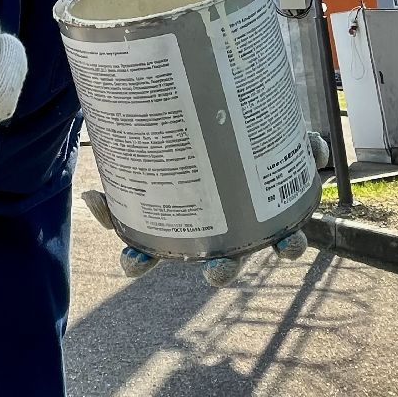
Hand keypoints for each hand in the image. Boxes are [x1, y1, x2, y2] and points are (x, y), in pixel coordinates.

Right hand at [82, 130, 330, 287]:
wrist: (225, 124)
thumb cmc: (188, 166)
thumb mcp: (149, 177)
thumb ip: (118, 199)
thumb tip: (87, 197)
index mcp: (191, 231)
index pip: (158, 254)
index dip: (145, 263)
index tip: (131, 265)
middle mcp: (231, 230)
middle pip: (230, 263)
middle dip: (223, 272)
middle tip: (215, 272)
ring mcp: (265, 209)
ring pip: (283, 239)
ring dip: (288, 245)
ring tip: (285, 244)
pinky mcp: (292, 173)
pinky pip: (306, 167)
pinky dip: (310, 159)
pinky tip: (310, 148)